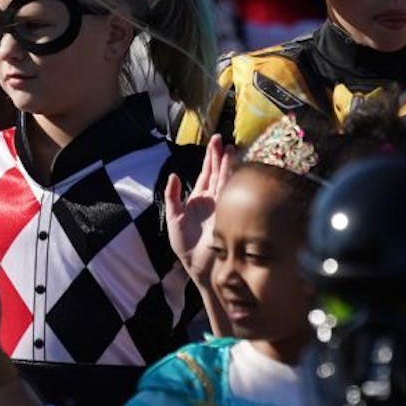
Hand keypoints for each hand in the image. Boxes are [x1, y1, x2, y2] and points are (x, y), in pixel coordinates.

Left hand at [164, 134, 231, 285]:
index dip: (209, 159)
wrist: (198, 266)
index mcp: (198, 200)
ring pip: (225, 179)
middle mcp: (212, 200)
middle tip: (222, 139)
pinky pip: (229, 193)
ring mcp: (221, 205)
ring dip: (227, 164)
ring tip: (230, 148)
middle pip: (216, 173)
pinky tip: (233, 167)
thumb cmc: (185, 246)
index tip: (214, 144)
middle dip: (219, 156)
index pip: (205, 174)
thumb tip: (173, 176)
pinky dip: (232, 179)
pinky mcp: (227, 213)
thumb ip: (172, 197)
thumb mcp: (173, 218)